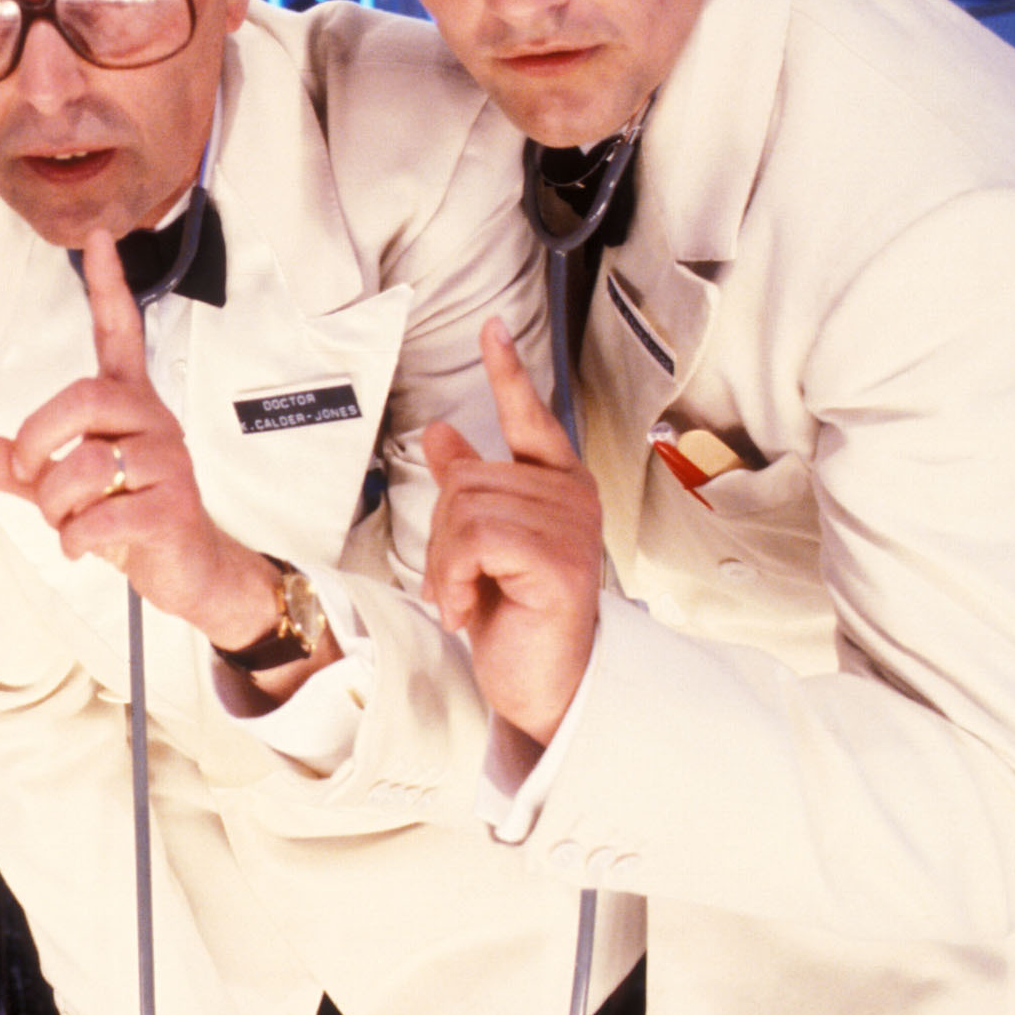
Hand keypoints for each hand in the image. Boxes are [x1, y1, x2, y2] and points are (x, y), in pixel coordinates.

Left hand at [0, 231, 297, 671]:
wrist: (191, 572)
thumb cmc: (129, 517)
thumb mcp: (66, 491)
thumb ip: (20, 471)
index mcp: (129, 405)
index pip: (120, 333)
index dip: (108, 286)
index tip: (98, 236)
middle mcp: (153, 421)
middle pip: (83, 398)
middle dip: (38, 441)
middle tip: (31, 475)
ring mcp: (170, 463)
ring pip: (87, 465)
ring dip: (55, 506)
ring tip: (68, 523)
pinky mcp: (175, 507)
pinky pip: (103, 516)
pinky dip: (76, 539)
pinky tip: (84, 547)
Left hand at [421, 316, 603, 744]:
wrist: (542, 686)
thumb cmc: (517, 616)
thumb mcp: (482, 544)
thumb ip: (471, 486)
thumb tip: (444, 433)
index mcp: (556, 487)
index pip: (532, 418)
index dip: (508, 372)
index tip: (492, 328)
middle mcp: (571, 499)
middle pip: (468, 479)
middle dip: (443, 536)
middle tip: (457, 582)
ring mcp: (570, 528)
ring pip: (465, 507)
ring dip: (446, 563)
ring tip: (467, 597)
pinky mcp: (558, 561)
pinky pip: (475, 539)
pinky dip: (455, 577)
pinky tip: (470, 608)